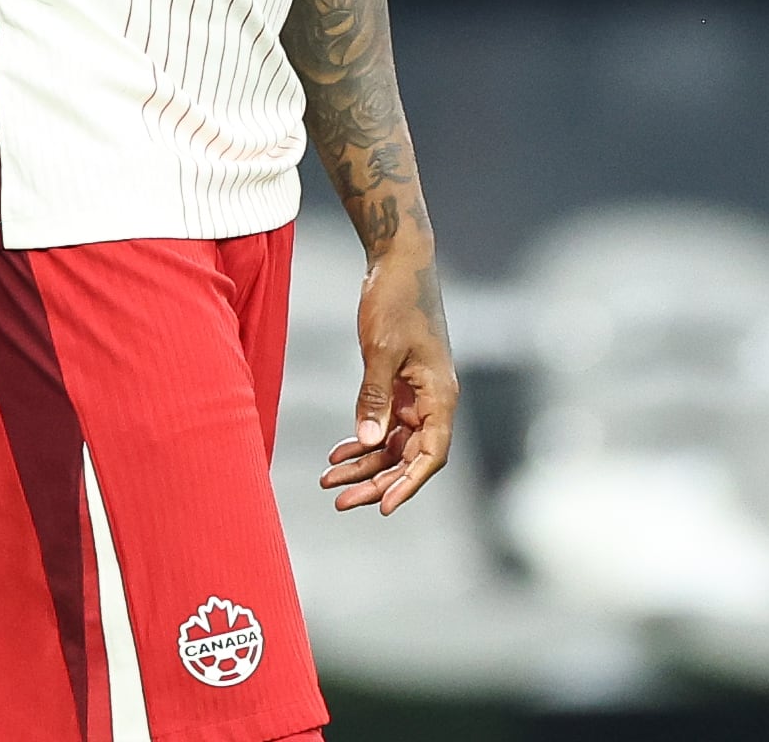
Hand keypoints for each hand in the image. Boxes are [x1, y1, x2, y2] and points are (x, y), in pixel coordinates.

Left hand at [320, 243, 456, 513]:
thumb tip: (370, 443)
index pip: (430, 455)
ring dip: (364, 464)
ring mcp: (418, 394)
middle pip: (408, 457)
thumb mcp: (379, 349)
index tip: (383, 507)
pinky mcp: (401, 383)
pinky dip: (363, 439)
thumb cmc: (394, 300)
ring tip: (328, 482)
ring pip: (393, 443)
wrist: (398, 262)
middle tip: (339, 501)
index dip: (408, 484)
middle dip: (375, 481)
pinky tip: (337, 454)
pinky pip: (384, 423)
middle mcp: (433, 401)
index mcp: (440, 397)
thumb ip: (374, 397)